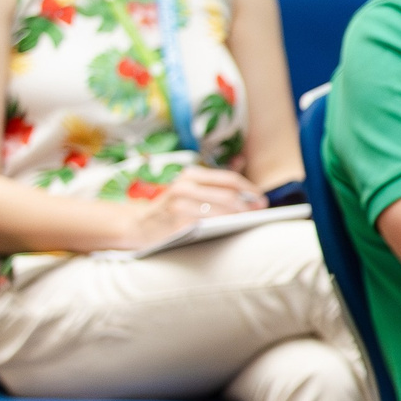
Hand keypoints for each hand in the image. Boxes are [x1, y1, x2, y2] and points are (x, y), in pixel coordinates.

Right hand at [117, 164, 263, 247]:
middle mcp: (183, 187)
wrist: (137, 225)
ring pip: (221, 212)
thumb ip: (215, 182)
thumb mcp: (189, 188)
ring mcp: (178, 206)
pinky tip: (230, 232)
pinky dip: (221, 229)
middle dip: (249, 207)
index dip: (250, 191)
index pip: (230, 180)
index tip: (262, 201)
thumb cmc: (172, 208)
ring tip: (249, 224)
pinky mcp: (175, 225)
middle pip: (229, 196)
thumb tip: (246, 168)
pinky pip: (207, 227)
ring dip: (239, 219)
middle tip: (260, 215)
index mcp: (190, 175)